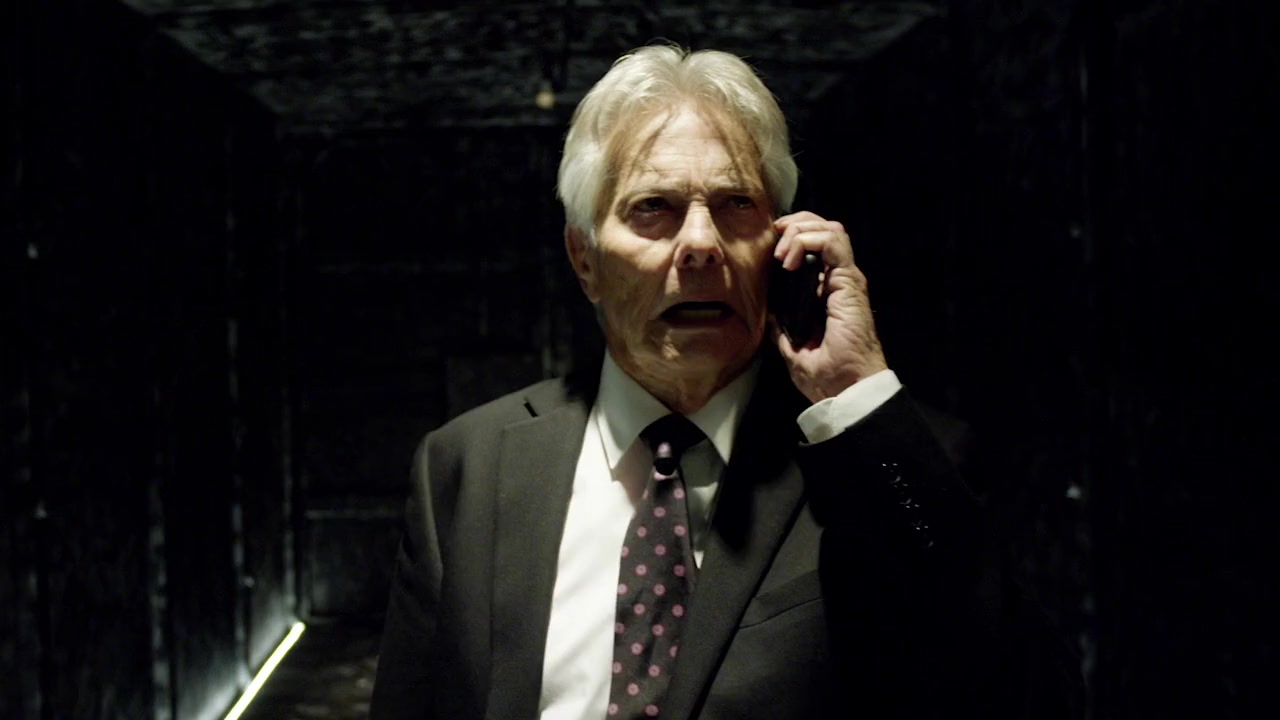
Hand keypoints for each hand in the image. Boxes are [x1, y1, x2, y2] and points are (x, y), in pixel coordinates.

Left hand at [771, 211, 888, 402]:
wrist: (847, 390)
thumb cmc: (826, 376)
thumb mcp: (792, 350)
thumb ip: (783, 329)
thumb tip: (770, 314)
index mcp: (825, 292)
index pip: (813, 244)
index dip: (792, 235)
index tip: (769, 247)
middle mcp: (838, 280)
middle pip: (822, 227)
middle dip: (795, 223)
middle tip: (774, 239)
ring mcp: (846, 279)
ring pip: (829, 228)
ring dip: (800, 230)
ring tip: (781, 253)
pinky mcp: (850, 281)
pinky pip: (833, 241)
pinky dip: (807, 240)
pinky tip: (788, 260)